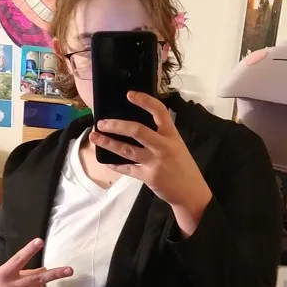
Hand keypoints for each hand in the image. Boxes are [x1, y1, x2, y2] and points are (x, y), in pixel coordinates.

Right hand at [0, 238, 72, 286]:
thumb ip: (15, 273)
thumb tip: (38, 269)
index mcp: (1, 275)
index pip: (17, 259)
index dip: (29, 250)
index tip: (39, 241)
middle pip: (37, 279)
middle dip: (55, 274)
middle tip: (69, 270)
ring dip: (41, 285)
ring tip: (35, 283)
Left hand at [90, 92, 211, 234]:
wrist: (191, 192)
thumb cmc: (183, 167)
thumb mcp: (177, 145)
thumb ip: (160, 135)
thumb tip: (136, 126)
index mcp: (172, 135)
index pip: (159, 111)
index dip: (144, 101)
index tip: (129, 94)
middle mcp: (163, 146)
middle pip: (137, 130)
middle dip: (116, 125)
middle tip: (101, 123)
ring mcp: (155, 162)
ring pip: (126, 150)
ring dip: (108, 143)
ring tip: (95, 137)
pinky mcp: (149, 177)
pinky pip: (127, 169)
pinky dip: (115, 165)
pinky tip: (106, 161)